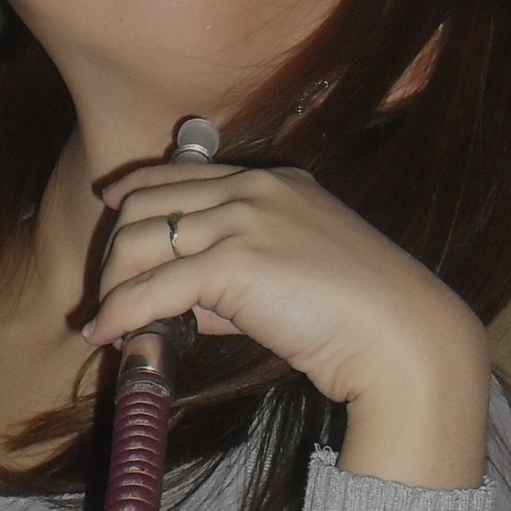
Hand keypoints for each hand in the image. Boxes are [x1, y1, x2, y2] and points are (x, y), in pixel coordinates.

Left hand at [83, 163, 490, 488]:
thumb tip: (177, 305)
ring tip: (111, 321)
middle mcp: (253, 190)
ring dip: (113, 285)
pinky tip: (108, 336)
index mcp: (273, 182)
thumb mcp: (293, 272)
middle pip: (145, 204)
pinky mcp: (234, 262)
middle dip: (117, 252)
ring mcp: (243, 220)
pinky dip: (121, 313)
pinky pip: (152, 288)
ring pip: (138, 241)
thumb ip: (234, 276)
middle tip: (110, 293)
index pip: (181, 173)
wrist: (402, 337)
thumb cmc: (356, 316)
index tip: (110, 208)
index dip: (135, 192)